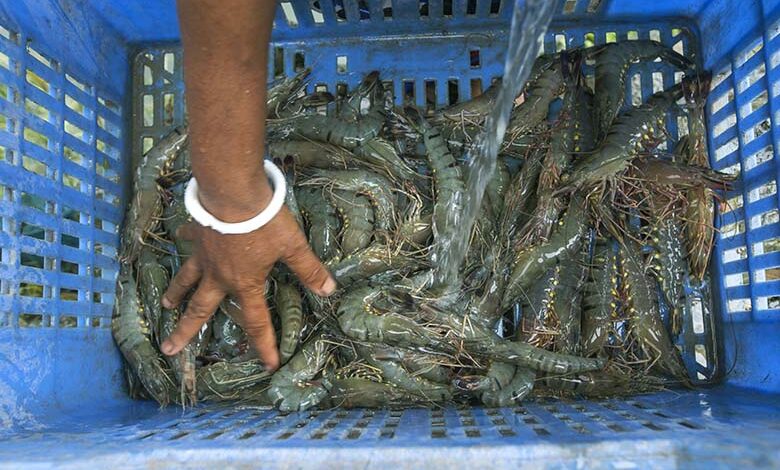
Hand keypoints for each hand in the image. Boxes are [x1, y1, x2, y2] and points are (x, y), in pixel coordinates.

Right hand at [160, 204, 335, 371]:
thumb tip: (328, 290)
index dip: (264, 345)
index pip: (256, 322)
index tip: (268, 365)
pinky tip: (180, 239)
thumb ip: (309, 269)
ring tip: (167, 305)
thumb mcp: (292, 246)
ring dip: (177, 293)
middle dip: (186, 331)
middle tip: (170, 348)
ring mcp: (205, 255)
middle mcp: (219, 276)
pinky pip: (189, 240)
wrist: (233, 192)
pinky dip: (185, 241)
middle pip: (201, 309)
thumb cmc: (264, 222)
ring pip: (187, 279)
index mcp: (244, 283)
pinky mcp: (198, 232)